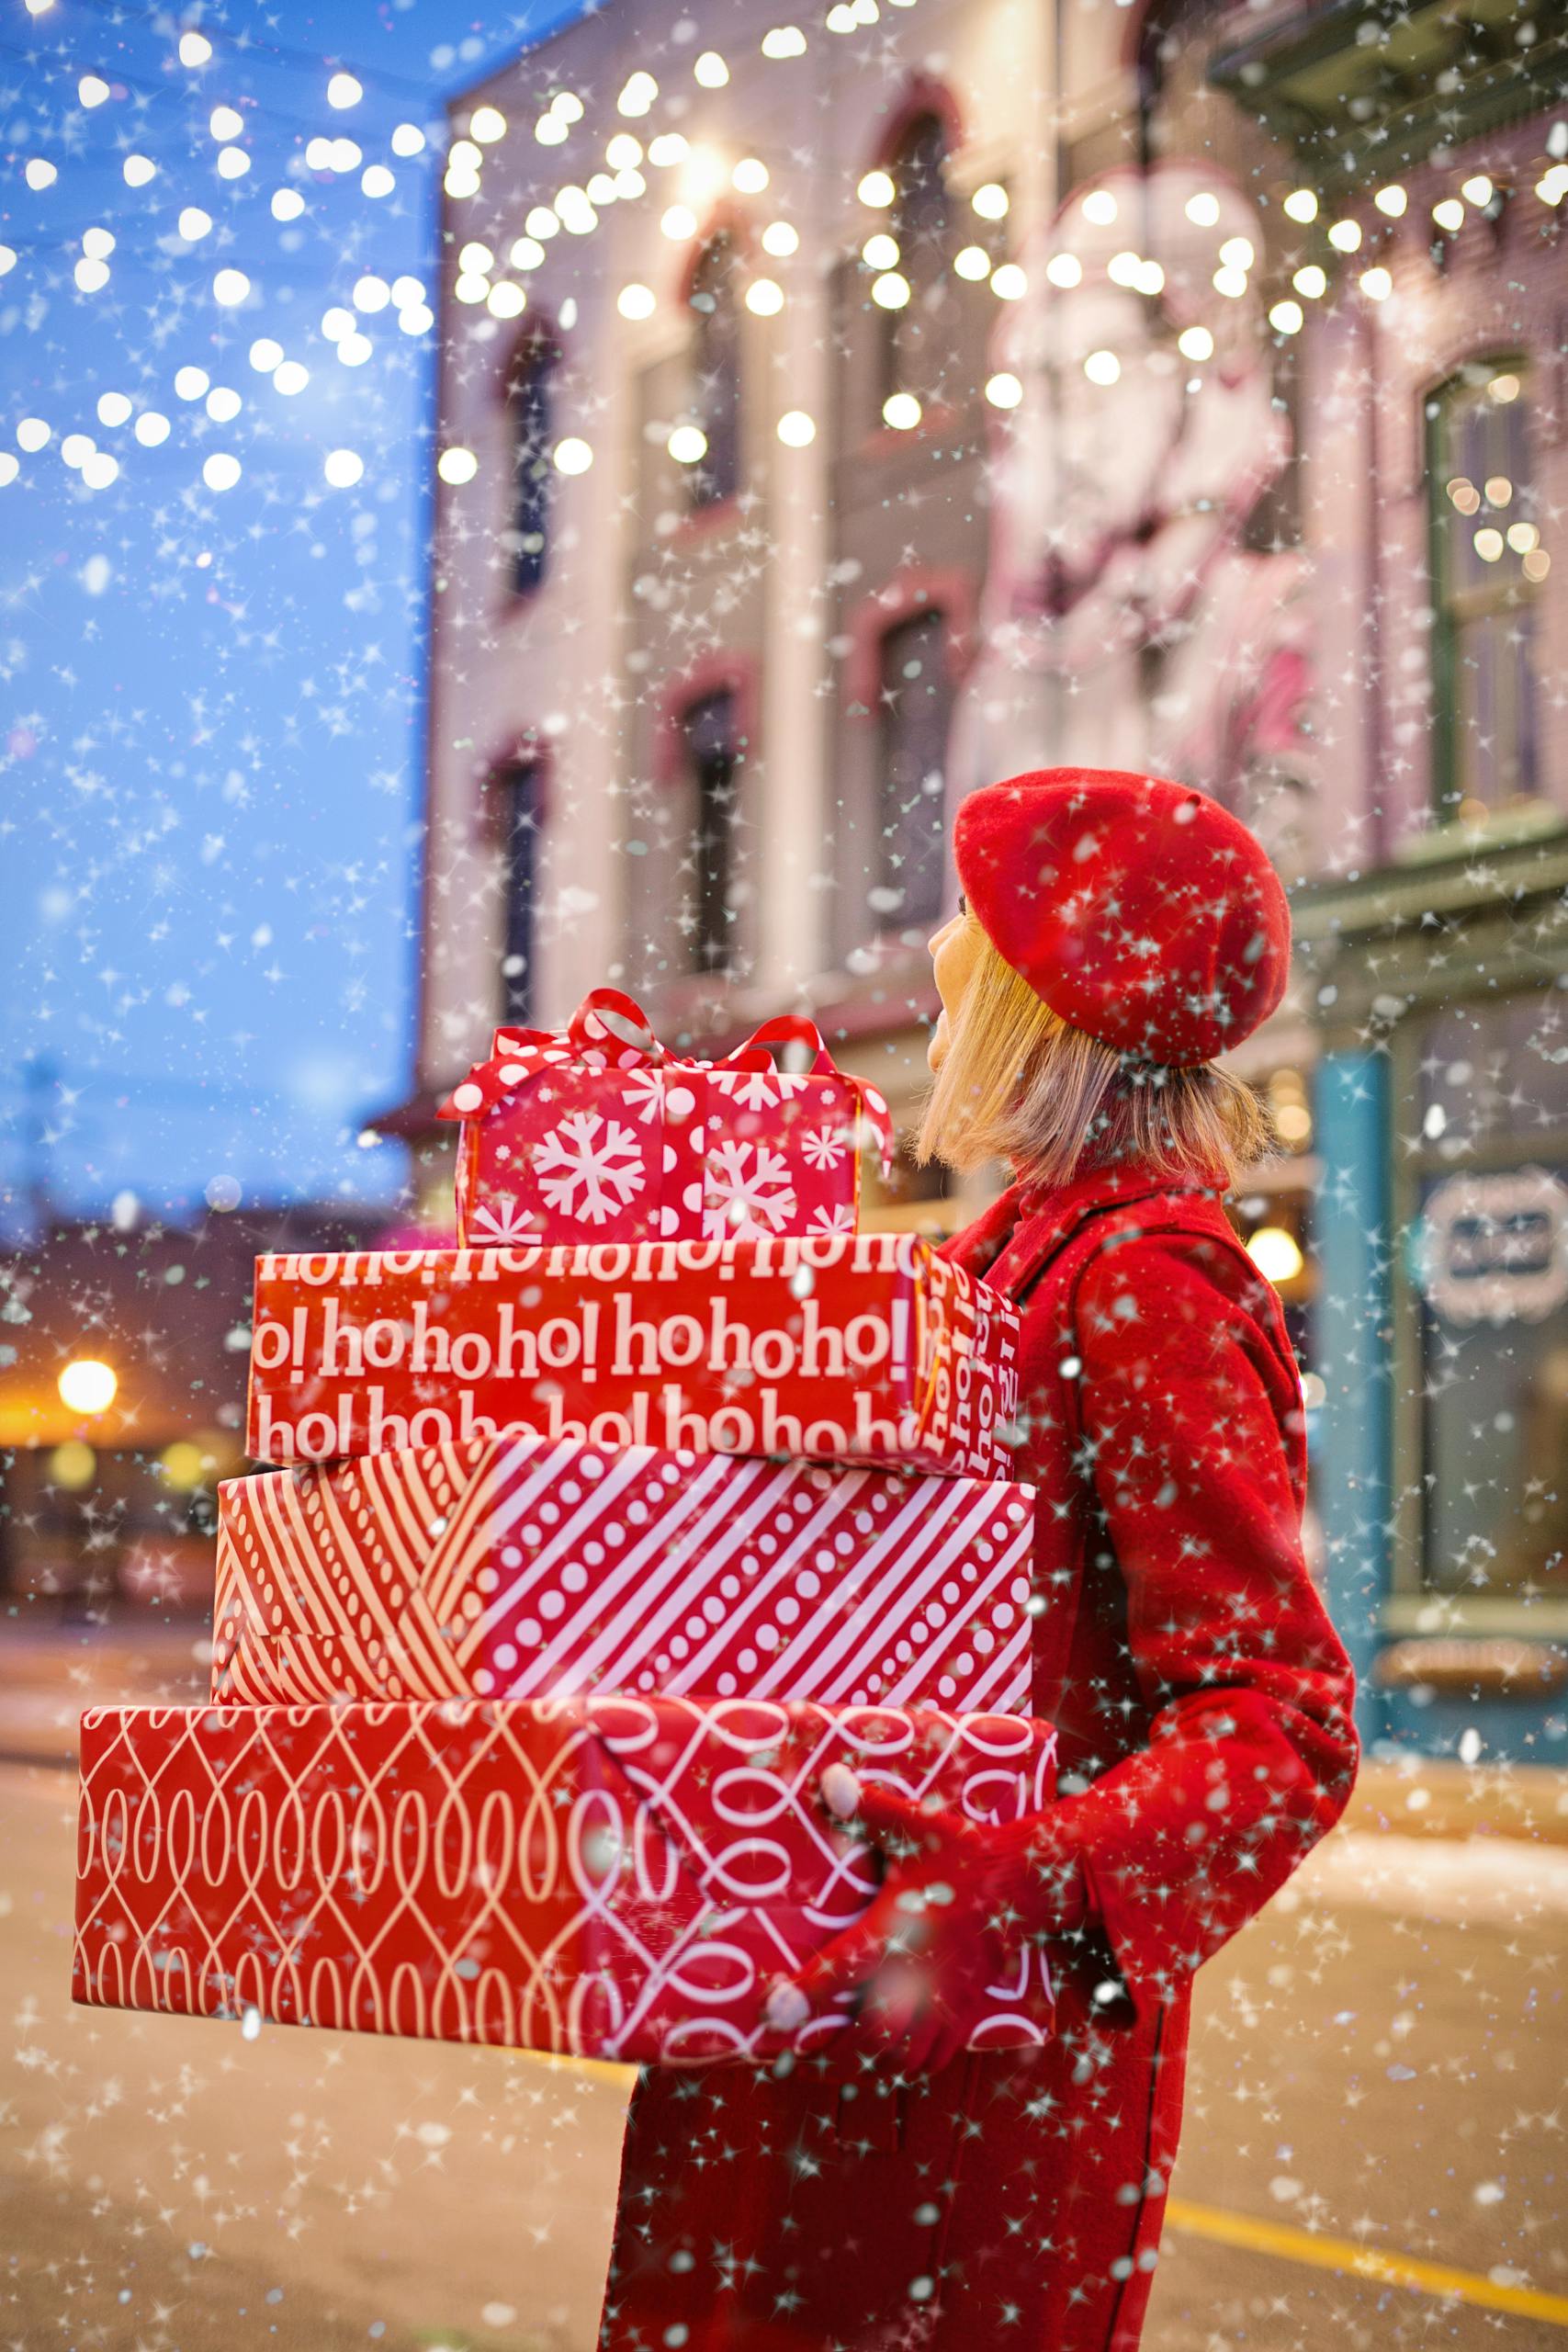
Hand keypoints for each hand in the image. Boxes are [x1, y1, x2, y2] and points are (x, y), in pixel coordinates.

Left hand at [764, 1767, 1087, 2075]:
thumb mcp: (914, 1825)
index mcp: (893, 1934)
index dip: (801, 1998)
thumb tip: (829, 1779)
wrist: (1025, 1885)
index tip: (771, 2014)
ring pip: (895, 2060)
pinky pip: (930, 2062)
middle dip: (825, 2050)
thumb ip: (868, 1808)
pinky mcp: (963, 2015)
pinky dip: (902, 2070)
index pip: (837, 1973)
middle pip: (863, 2038)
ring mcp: (942, 2003)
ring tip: (831, 2062)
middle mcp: (915, 1977)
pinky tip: (884, 2062)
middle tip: (792, 2050)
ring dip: (861, 2066)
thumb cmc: (962, 1855)